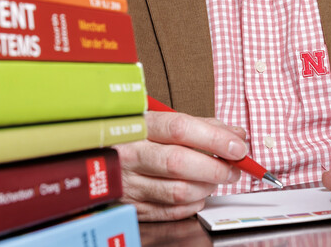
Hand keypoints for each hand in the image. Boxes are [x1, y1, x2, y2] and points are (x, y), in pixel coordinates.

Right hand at [116, 110, 247, 220]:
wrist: (92, 157)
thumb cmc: (136, 137)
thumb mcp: (161, 121)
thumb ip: (201, 126)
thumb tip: (236, 135)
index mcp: (138, 125)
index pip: (181, 129)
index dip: (214, 138)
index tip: (238, 147)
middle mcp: (130, 153)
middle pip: (179, 162)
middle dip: (215, 168)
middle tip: (233, 169)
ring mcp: (127, 182)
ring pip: (177, 191)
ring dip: (206, 187)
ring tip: (215, 180)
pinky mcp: (130, 206)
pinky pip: (169, 210)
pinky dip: (192, 204)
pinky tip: (199, 194)